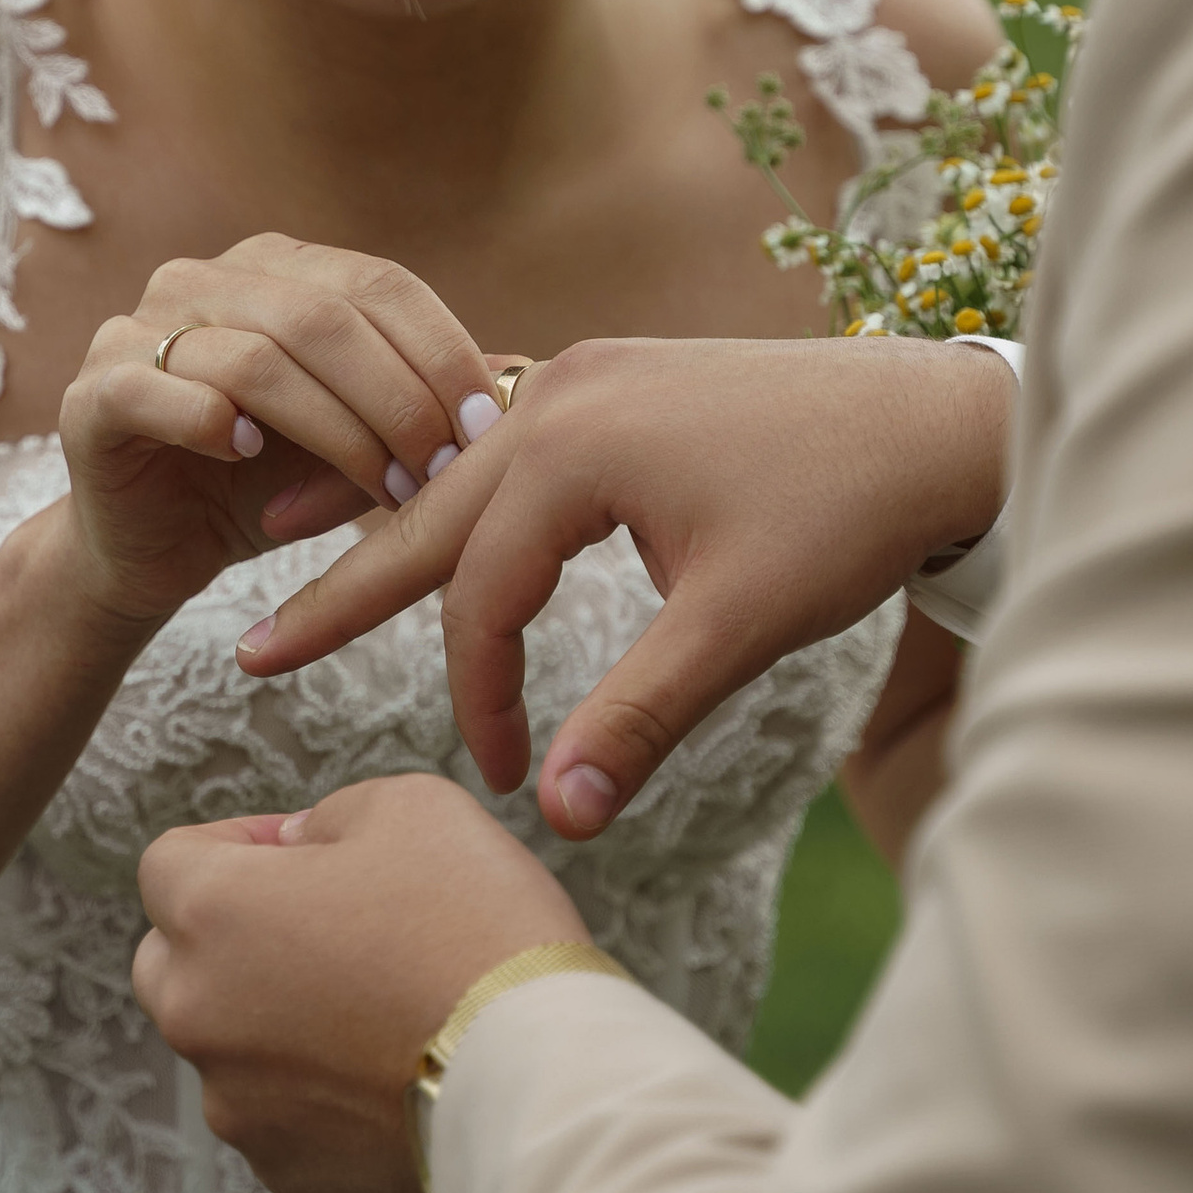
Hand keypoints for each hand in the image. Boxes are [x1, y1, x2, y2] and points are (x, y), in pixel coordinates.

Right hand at [58, 238, 501, 629]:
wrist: (155, 551)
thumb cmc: (266, 487)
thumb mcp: (357, 437)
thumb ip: (418, 399)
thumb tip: (528, 377)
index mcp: (274, 268)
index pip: (379, 285)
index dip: (441, 352)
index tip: (488, 429)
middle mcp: (203, 277)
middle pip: (326, 317)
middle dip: (400, 401)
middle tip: (442, 474)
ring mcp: (138, 328)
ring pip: (259, 359)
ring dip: (337, 432)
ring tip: (383, 494)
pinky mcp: (92, 391)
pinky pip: (162, 391)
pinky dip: (217, 424)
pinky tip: (252, 459)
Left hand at [134, 772, 586, 1192]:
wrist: (541, 1082)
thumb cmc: (476, 929)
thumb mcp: (413, 808)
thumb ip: (330, 816)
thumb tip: (299, 850)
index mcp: (212, 913)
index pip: (170, 861)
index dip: (238, 844)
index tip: (303, 853)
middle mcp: (198, 1014)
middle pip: (173, 960)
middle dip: (231, 937)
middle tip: (328, 927)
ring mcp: (237, 1103)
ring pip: (226, 1044)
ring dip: (273, 1017)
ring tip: (377, 1005)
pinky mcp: (286, 1169)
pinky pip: (278, 1113)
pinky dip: (316, 1090)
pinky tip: (391, 1068)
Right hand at [233, 333, 1012, 838]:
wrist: (939, 417)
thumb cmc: (846, 515)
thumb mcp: (738, 626)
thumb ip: (635, 716)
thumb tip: (552, 817)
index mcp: (572, 445)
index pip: (479, 592)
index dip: (480, 695)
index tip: (503, 774)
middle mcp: (557, 392)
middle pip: (425, 512)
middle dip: (341, 588)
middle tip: (253, 653)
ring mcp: (584, 375)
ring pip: (462, 474)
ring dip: (389, 527)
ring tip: (290, 548)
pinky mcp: (617, 379)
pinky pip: (506, 444)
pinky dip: (457, 490)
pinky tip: (422, 502)